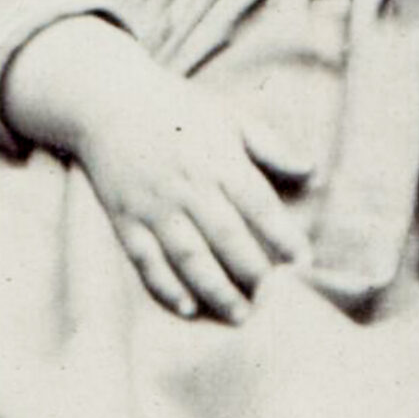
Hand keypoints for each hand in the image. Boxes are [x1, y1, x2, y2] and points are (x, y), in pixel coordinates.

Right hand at [2, 19, 302, 320]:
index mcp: (218, 160)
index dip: (283, 235)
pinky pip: (146, 260)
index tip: (304, 263)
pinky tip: (187, 308)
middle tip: (277, 301)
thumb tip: (311, 171)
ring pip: (188, 256)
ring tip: (241, 316)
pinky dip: (165, 286)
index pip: (258, 204)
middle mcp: (187, 186)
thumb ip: (270, 145)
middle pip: (226, 236)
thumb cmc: (176, 109)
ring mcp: (154, 206)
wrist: (106, 101)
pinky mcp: (126, 220)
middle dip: (254, 272)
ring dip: (216, 289)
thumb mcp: (228, 115)